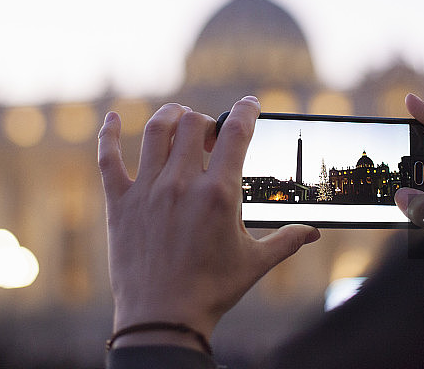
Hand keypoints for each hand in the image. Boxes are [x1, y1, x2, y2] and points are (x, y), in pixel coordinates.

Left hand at [98, 96, 319, 349]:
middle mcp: (181, 184)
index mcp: (218, 194)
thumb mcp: (255, 264)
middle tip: (211, 137)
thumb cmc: (211, 291)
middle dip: (207, 121)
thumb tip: (315, 233)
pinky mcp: (120, 203)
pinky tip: (113, 120)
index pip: (236, 134)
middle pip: (193, 124)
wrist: (162, 319)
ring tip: (179, 118)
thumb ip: (287, 241)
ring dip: (171, 116)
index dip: (246, 111)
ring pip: (157, 131)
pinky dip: (109, 135)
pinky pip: (109, 159)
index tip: (250, 103)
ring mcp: (147, 190)